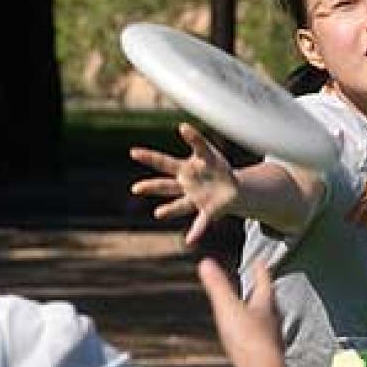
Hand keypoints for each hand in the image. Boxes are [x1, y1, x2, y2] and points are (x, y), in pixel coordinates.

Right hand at [130, 123, 240, 244]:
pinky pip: (201, 222)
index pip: (163, 162)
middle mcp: (185, 186)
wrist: (233, 189)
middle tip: (135, 188)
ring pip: (180, 205)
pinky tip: (189, 241)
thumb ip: (197, 140)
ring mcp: (195, 200)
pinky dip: (195, 231)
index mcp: (184, 170)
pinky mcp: (209, 211)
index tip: (133, 152)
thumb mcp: (208, 152)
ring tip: (158, 214)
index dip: (148, 157)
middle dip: (151, 187)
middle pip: (166, 186)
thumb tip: (182, 125)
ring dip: (170, 209)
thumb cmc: (217, 168)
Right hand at [198, 259, 282, 366]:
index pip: (264, 283)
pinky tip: (253, 342)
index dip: (261, 271)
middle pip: (270, 303)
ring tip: (257, 313)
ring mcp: (272, 340)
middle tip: (262, 287)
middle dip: (264, 293)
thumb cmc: (248, 339)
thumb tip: (207, 263)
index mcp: (264, 305)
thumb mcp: (227, 308)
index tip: (260, 262)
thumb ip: (217, 286)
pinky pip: (264, 343)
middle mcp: (272, 321)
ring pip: (269, 322)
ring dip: (263, 315)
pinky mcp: (268, 358)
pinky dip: (259, 337)